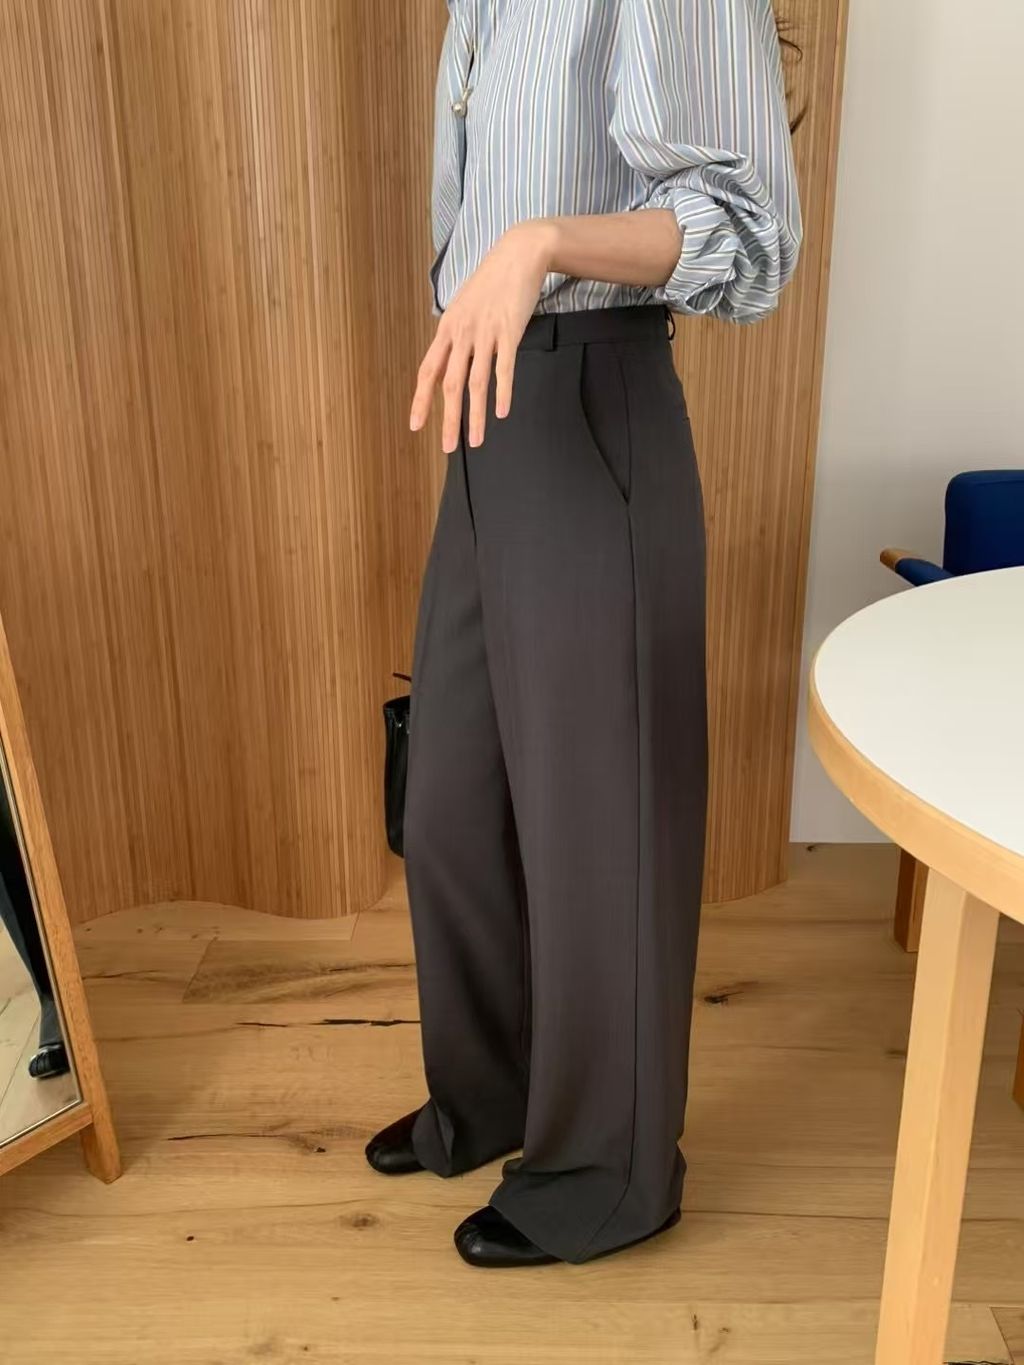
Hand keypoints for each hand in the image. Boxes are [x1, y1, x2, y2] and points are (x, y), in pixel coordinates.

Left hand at [410, 220, 556, 451]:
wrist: (518, 254)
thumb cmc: (492, 282)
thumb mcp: (464, 307)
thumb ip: (455, 336)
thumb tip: (449, 362)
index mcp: (447, 328)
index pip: (428, 371)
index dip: (420, 400)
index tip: (416, 425)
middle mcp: (461, 333)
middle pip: (450, 384)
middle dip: (447, 419)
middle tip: (447, 446)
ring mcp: (485, 333)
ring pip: (476, 382)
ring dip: (474, 415)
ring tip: (474, 440)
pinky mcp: (508, 331)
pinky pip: (504, 368)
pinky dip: (502, 392)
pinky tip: (501, 412)